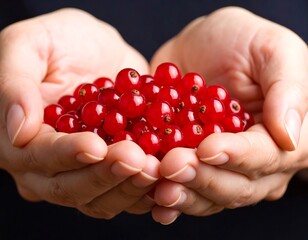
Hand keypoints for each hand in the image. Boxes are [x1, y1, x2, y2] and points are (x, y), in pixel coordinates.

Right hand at [0, 8, 159, 217]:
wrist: (99, 49)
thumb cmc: (60, 41)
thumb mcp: (29, 45)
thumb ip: (15, 84)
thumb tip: (17, 131)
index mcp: (20, 141)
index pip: (39, 157)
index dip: (66, 154)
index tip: (96, 146)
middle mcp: (49, 166)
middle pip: (71, 187)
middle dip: (105, 176)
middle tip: (137, 160)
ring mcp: (83, 171)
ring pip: (101, 198)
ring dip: (129, 188)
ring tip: (155, 168)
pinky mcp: (113, 169)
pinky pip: (127, 191)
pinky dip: (147, 189)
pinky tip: (166, 176)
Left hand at [150, 7, 307, 223]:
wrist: (199, 46)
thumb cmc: (241, 40)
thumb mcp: (272, 49)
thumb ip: (287, 90)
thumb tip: (289, 136)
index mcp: (284, 135)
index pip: (266, 154)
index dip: (238, 155)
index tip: (208, 148)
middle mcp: (257, 161)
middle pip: (236, 185)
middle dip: (204, 178)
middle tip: (173, 166)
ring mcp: (224, 167)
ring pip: (210, 195)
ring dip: (184, 195)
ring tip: (160, 189)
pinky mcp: (195, 165)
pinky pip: (186, 189)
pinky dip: (171, 199)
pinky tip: (155, 202)